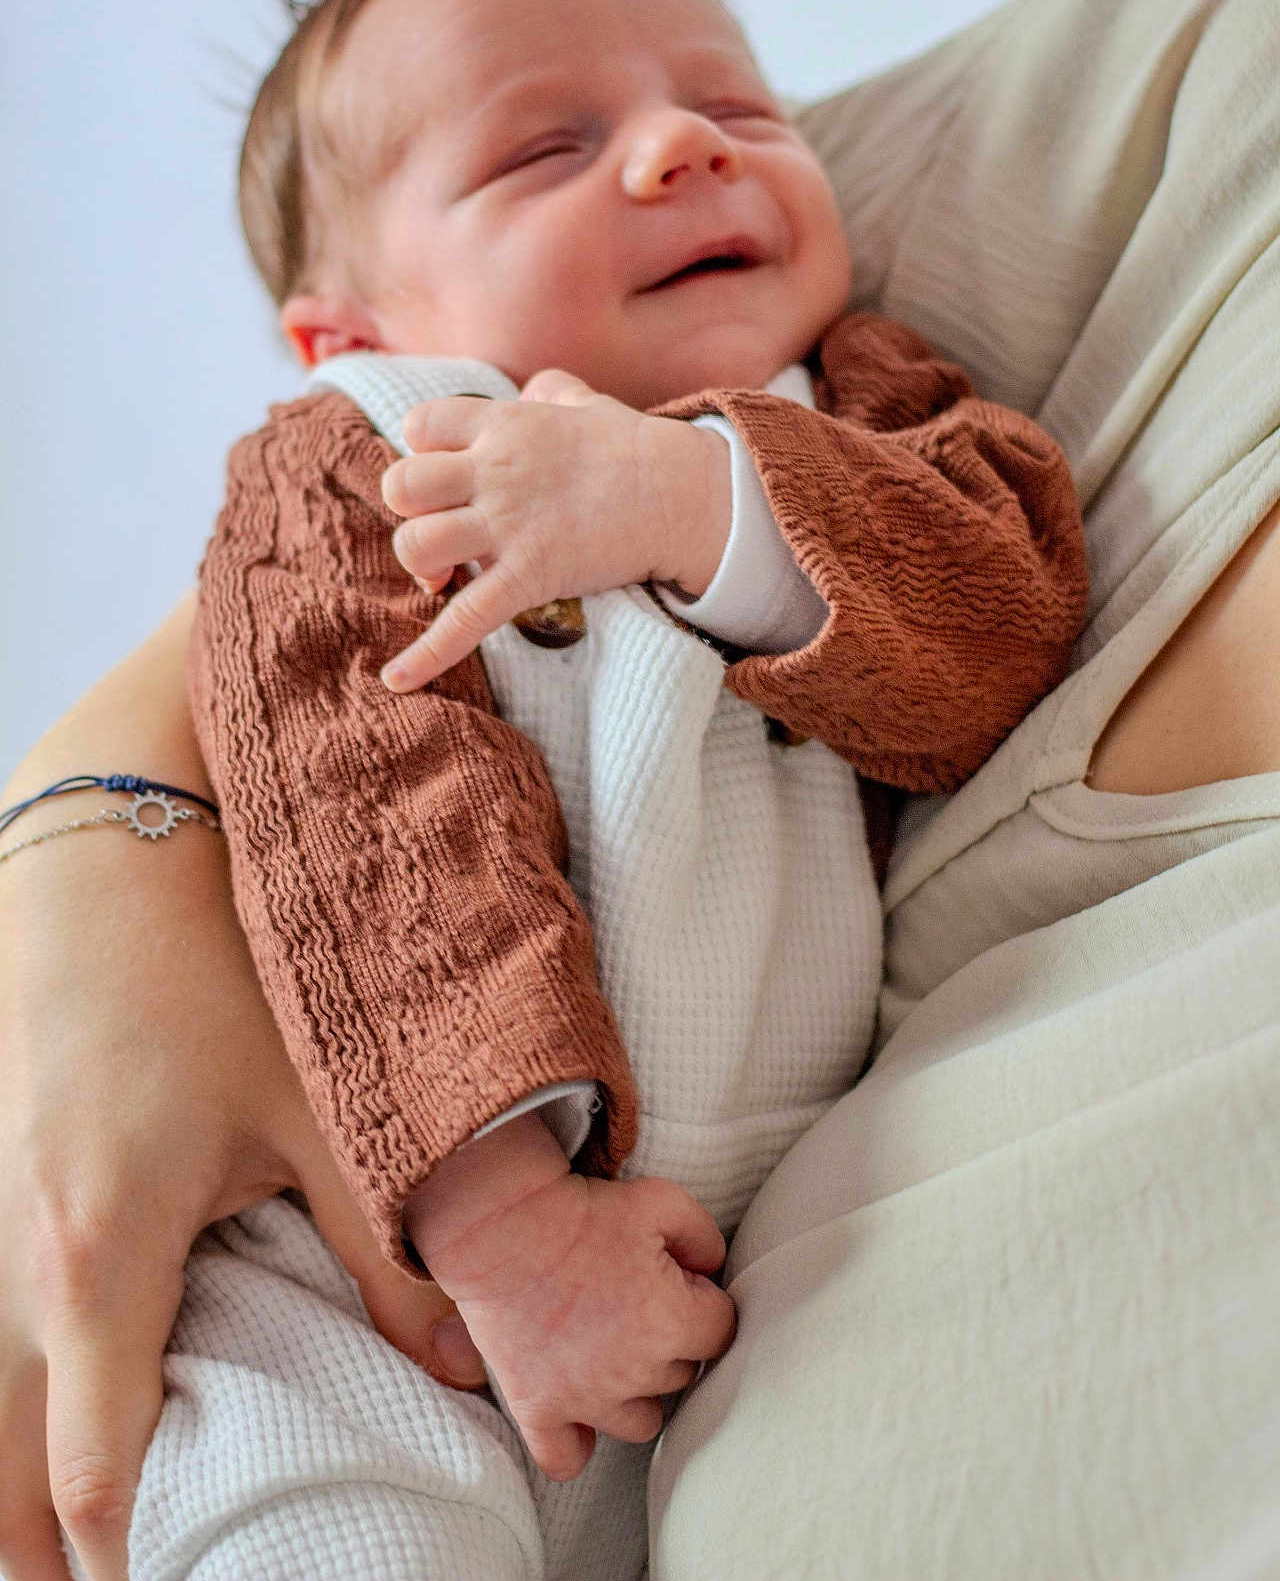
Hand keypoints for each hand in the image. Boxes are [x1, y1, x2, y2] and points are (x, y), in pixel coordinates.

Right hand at [0, 608, 485, 1580]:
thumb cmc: (208, 975)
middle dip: (65, 1552)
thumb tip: (470, 1360)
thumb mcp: (317, 1110)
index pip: (94, 1478)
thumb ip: (393, 1250)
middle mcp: (18, 1266)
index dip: (143, 1559)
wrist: (108, 850)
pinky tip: (95, 1386)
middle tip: (160, 1566)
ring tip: (127, 1510)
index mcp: (99, 1261)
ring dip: (35, 1475)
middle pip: (4, 1483)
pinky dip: (25, 1395)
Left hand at [380, 370, 731, 691]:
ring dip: (419, 566)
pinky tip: (397, 681)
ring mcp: (509, 526)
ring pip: (415, 545)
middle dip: (408, 512)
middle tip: (443, 528)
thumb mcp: (586, 404)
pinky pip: (463, 621)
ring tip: (444, 578)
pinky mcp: (530, 576)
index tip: (447, 474)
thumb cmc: (634, 448)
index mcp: (503, 425)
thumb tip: (536, 394)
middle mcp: (494, 472)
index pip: (419, 426)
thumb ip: (550, 394)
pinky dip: (425, 655)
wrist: (682, 492)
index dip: (421, 451)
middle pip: (401, 487)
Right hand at [405, 1114, 736, 1479]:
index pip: (721, 1330)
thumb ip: (706, 1239)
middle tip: (636, 1297)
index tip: (678, 1278)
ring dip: (638, 1389)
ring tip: (615, 1348)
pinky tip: (580, 1414)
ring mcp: (585, 1397)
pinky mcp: (538, 1408)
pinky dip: (577, 1444)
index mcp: (671, 1323)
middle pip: (683, 1373)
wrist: (502, 1225)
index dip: (703, 1298)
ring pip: (643, 1421)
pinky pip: (566, 1459)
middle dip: (671, 1338)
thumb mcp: (663, 1201)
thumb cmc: (583, 1211)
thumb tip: (712, 1270)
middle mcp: (634, 1372)